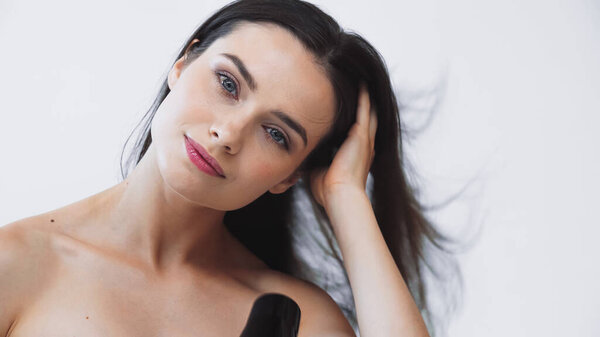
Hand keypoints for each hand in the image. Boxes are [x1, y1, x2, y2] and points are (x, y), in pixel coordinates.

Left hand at [309, 83, 377, 207]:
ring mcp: (364, 140)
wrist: (339, 195)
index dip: (358, 120)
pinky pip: (364, 110)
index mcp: (357, 155)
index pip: (359, 133)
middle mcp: (364, 146)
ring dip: (366, 97)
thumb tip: (297, 159)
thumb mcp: (319, 171)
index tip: (353, 109)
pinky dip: (364, 97)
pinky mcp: (361, 136)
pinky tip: (362, 83)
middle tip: (364, 86)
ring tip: (364, 80)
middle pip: (369, 119)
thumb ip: (313, 161)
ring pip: (368, 112)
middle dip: (366, 104)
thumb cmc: (328, 190)